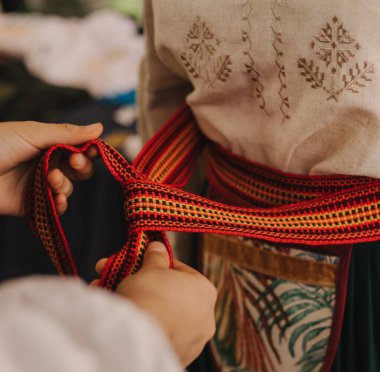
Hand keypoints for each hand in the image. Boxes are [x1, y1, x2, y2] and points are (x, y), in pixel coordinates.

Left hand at [0, 121, 102, 215]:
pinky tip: (57, 199)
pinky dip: (61, 203)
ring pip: (70, 187)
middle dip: (82, 166)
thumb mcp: (33, 133)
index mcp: (49, 144)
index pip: (79, 147)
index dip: (91, 149)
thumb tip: (100, 127)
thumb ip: (68, 133)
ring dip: (65, 184)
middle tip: (74, 162)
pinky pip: (58, 207)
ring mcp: (41, 184)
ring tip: (51, 179)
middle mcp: (48, 163)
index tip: (96, 150)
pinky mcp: (35, 204)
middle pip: (80, 169)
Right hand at [93, 242, 216, 366]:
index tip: (142, 263)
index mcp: (205, 291)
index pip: (181, 271)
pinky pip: (158, 334)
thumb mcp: (151, 268)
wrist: (137, 337)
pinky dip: (142, 325)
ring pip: (163, 315)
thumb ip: (156, 257)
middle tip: (122, 276)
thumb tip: (158, 247)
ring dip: (140, 303)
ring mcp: (193, 340)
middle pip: (170, 294)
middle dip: (145, 285)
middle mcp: (205, 317)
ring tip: (110, 291)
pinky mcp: (177, 356)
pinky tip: (120, 315)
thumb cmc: (150, 295)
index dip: (159, 265)